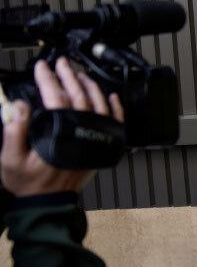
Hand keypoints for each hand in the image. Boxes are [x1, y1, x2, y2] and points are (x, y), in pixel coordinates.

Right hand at [1, 57, 124, 196]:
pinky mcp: (101, 146)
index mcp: (58, 135)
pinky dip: (114, 108)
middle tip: (61, 63)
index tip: (42, 67)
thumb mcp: (10, 158)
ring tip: (79, 74)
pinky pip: (113, 123)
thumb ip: (14, 130)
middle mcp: (80, 135)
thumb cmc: (30, 182)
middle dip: (68, 76)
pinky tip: (110, 96)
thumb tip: (18, 106)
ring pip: (98, 106)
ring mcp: (93, 140)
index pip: (55, 99)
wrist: (48, 203)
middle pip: (78, 97)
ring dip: (89, 87)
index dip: (48, 79)